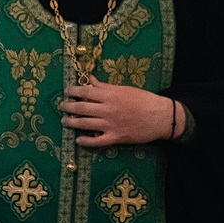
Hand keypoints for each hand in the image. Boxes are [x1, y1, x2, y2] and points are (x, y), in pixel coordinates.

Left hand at [61, 79, 175, 146]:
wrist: (161, 116)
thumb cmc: (144, 100)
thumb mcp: (125, 89)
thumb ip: (105, 87)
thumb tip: (90, 80)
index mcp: (110, 96)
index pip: (85, 92)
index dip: (72, 91)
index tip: (67, 92)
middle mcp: (108, 110)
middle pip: (81, 108)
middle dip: (68, 107)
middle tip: (62, 106)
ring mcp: (111, 124)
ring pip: (84, 124)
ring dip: (71, 122)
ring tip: (65, 121)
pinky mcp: (116, 137)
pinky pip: (97, 141)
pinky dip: (86, 141)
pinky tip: (78, 140)